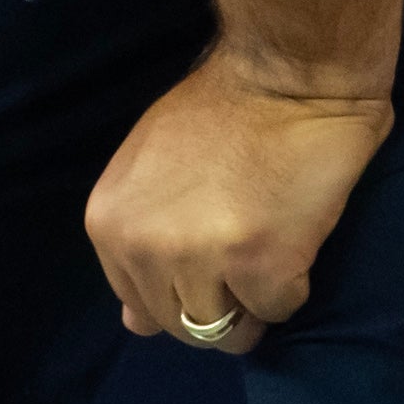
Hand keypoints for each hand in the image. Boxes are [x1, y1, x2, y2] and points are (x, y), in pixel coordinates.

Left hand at [86, 53, 392, 353]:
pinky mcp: (261, 265)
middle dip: (220, 304)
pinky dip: (294, 285)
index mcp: (109, 224)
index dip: (182, 289)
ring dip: (256, 300)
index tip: (211, 256)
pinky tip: (294, 236)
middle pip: (183, 326)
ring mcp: (201, 258)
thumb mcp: (148, 170)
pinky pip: (279, 311)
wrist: (287, 71)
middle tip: (248, 254)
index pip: (139, 305)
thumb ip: (136, 243)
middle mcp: (144, 246)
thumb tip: (132, 324)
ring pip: (229, 332)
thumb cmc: (221, 111)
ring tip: (270, 247)